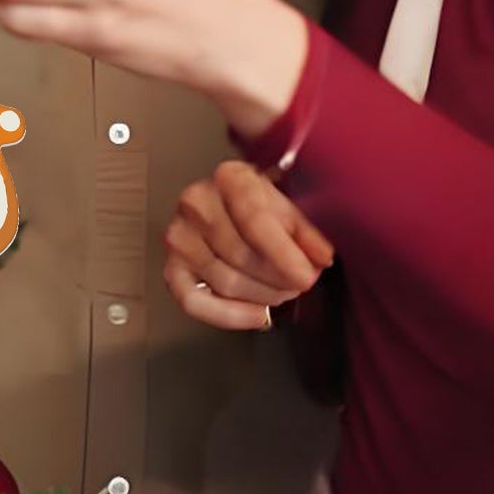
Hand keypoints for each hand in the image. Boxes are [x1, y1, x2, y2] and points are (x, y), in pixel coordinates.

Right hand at [163, 161, 334, 330]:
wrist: (232, 204)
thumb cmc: (263, 204)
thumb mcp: (291, 204)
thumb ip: (308, 230)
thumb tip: (321, 257)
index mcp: (229, 177)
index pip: (254, 221)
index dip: (283, 254)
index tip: (307, 276)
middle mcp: (196, 202)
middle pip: (240, 256)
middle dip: (278, 279)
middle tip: (299, 283)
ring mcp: (180, 235)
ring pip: (225, 282)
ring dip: (263, 297)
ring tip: (282, 291)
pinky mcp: (172, 266)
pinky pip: (195, 302)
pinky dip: (229, 316)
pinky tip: (258, 315)